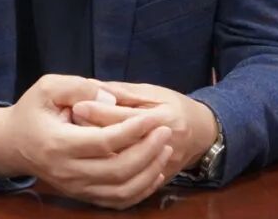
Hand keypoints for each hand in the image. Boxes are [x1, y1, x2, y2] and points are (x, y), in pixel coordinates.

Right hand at [0, 74, 174, 208]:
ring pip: (121, 190)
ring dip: (148, 172)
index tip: (154, 116)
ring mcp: (75, 187)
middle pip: (117, 170)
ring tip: (165, 149)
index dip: (133, 130)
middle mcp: (67, 171)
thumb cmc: (32, 111)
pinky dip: (140, 191)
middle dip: (148, 151)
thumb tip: (110, 99)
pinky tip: (154, 171)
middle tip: (166, 131)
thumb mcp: (47, 87)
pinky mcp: (81, 195)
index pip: (104, 142)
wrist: (12, 144)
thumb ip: (78, 88)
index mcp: (58, 144)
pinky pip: (116, 201)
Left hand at [72, 81, 218, 181]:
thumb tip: (92, 88)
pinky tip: (96, 163)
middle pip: (119, 146)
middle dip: (92, 134)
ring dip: (97, 157)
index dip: (97, 111)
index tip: (75, 106)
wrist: (204, 133)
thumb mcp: (152, 91)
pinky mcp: (157, 182)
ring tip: (81, 141)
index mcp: (164, 117)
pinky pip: (129, 189)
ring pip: (120, 172)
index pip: (123, 118)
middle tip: (73, 123)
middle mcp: (165, 145)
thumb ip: (122, 92)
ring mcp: (161, 168)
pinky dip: (108, 178)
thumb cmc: (176, 106)